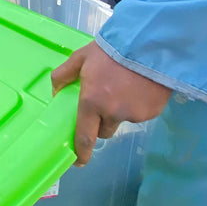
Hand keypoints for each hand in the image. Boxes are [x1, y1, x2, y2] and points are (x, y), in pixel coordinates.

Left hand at [51, 41, 171, 166]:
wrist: (149, 43)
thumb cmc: (111, 50)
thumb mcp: (81, 57)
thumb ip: (64, 75)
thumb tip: (54, 92)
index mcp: (92, 102)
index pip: (85, 137)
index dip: (81, 152)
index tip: (79, 161)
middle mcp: (112, 113)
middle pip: (104, 130)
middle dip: (102, 122)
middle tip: (105, 100)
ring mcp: (134, 115)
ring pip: (122, 121)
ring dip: (121, 111)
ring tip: (126, 87)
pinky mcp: (152, 112)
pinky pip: (140, 114)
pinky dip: (138, 105)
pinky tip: (140, 87)